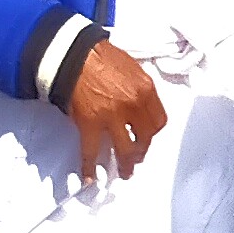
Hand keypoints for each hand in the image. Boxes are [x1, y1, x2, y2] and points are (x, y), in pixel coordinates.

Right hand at [64, 41, 165, 188]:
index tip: (147, 136)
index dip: (153, 132)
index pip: (159, 121)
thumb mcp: (133, 69)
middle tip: (137, 158)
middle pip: (145, 138)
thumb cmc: (103, 57)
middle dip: (141, 150)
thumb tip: (142, 106)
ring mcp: (112, 117)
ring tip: (124, 173)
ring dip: (125, 164)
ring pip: (124, 149)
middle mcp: (133, 106)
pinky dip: (90, 167)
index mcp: (147, 91)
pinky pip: (92, 151)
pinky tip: (90, 178)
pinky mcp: (90, 124)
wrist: (75, 54)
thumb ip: (141, 90)